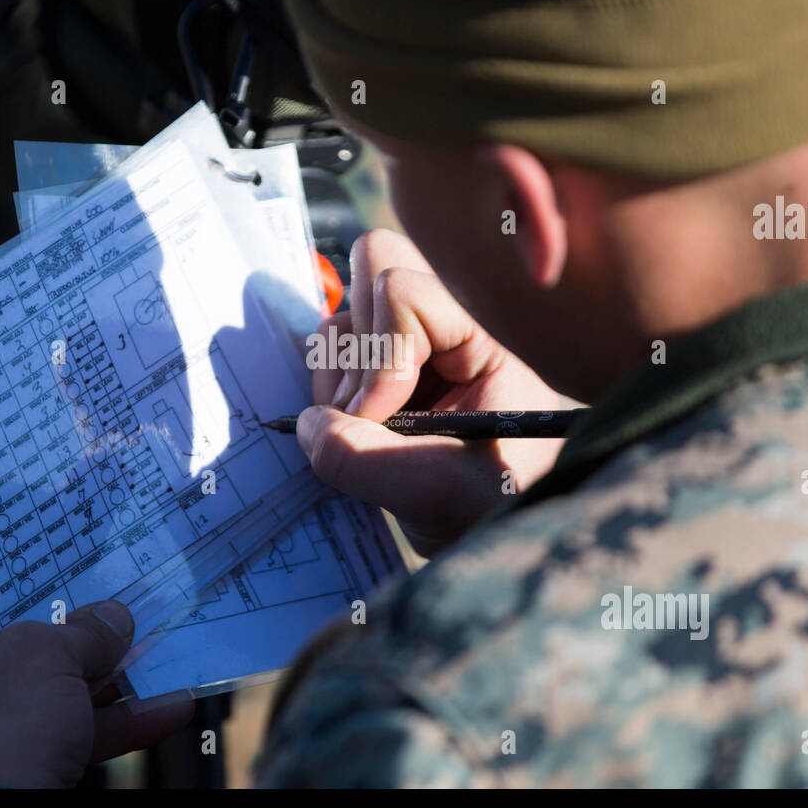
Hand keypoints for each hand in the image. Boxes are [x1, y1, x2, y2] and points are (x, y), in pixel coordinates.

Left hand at [0, 522, 192, 786]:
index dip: (1, 520)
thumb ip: (86, 628)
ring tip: (154, 633)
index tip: (41, 492)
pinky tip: (169, 707)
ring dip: (104, 661)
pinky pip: (60, 723)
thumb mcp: (48, 658)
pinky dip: (110, 716)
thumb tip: (115, 619)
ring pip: (44, 672)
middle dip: (71, 595)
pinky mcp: (3, 758)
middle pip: (9, 613)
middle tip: (109, 556)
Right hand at [298, 229, 568, 555]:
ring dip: (337, 381)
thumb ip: (365, 458)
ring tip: (365, 436)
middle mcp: (446, 330)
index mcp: (483, 339)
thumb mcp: (439, 492)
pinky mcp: (381, 381)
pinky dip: (328, 398)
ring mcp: (411, 352)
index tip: (381, 419)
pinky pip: (331, 359)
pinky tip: (357, 438)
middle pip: (375, 267)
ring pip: (344, 321)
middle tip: (366, 415)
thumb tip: (307, 425)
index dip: (381, 356)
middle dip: (356, 346)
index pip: (405, 293)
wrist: (500, 540)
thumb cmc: (495, 507)